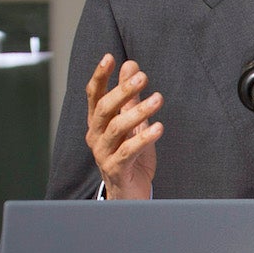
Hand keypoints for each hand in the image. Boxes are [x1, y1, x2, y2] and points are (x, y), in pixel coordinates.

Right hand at [84, 54, 162, 199]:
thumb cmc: (131, 157)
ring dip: (138, 111)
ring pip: (116, 128)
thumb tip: (130, 65)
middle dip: (122, 91)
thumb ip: (129, 97)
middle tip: (143, 77)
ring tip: (158, 99)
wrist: (130, 195)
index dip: (100, 76)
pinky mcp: (115, 170)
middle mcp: (95, 136)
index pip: (94, 95)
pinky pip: (128, 151)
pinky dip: (143, 138)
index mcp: (97, 123)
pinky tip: (158, 127)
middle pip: (104, 109)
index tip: (110, 57)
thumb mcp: (132, 123)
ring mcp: (103, 154)